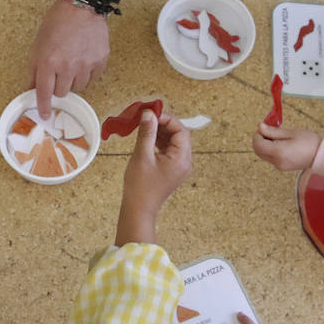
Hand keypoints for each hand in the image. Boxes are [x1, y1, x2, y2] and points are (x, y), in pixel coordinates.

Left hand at [29, 0, 109, 119]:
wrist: (81, 8)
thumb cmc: (56, 23)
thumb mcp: (37, 45)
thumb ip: (34, 69)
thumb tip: (31, 88)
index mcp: (48, 62)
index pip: (44, 93)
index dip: (44, 106)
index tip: (45, 115)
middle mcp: (67, 67)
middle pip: (62, 93)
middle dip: (59, 86)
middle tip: (59, 73)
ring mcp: (85, 65)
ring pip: (79, 87)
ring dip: (74, 80)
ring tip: (73, 64)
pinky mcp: (100, 61)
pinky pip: (93, 78)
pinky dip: (88, 73)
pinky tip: (85, 60)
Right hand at [116, 110, 191, 244]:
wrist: (138, 209)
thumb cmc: (140, 187)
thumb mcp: (142, 155)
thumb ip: (147, 132)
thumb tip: (148, 114)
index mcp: (182, 159)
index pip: (181, 130)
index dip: (167, 119)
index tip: (151, 114)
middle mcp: (185, 162)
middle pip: (179, 135)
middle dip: (163, 125)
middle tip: (146, 119)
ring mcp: (179, 166)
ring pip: (173, 141)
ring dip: (160, 133)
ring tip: (144, 129)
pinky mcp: (171, 169)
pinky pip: (168, 150)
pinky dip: (159, 142)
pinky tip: (147, 139)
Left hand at [253, 123, 320, 171]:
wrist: (322, 155)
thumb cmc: (309, 142)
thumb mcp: (291, 133)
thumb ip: (273, 131)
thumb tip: (259, 127)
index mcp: (279, 152)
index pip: (257, 145)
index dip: (257, 135)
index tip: (264, 127)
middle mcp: (277, 161)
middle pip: (258, 151)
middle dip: (260, 140)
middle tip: (269, 130)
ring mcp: (279, 166)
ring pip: (263, 154)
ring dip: (265, 145)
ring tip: (279, 137)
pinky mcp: (282, 167)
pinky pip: (271, 158)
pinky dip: (271, 150)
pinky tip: (282, 144)